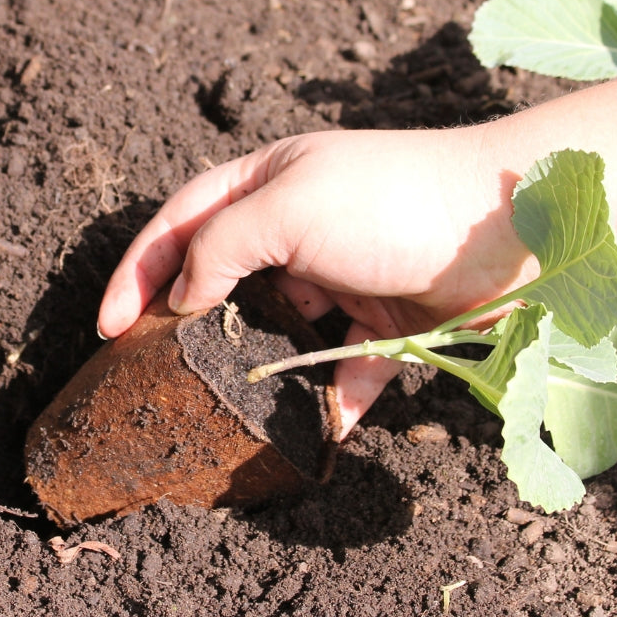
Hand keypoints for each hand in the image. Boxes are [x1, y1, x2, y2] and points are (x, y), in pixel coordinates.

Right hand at [97, 127, 536, 436]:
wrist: (508, 225)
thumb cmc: (390, 200)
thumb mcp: (289, 207)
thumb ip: (221, 247)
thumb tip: (181, 297)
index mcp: (268, 184)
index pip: (182, 222)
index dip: (137, 270)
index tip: (107, 329)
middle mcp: (300, 229)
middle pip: (226, 279)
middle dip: (192, 323)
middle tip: (160, 376)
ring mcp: (343, 278)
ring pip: (282, 331)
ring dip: (259, 367)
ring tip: (234, 408)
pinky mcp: (386, 324)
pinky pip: (346, 370)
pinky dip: (333, 401)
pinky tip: (321, 432)